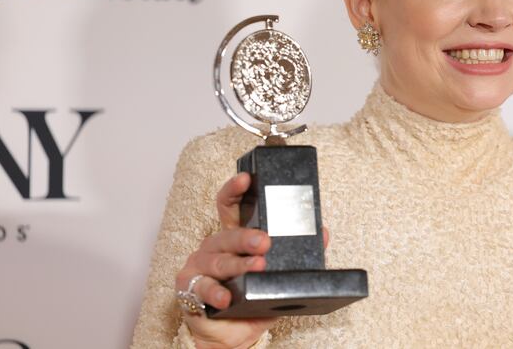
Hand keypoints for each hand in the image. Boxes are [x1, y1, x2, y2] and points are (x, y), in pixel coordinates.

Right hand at [176, 172, 329, 348]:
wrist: (232, 336)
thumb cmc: (252, 299)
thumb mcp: (279, 276)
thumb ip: (298, 254)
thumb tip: (324, 233)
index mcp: (234, 236)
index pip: (231, 206)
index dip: (236, 190)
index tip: (246, 178)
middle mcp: (215, 246)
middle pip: (227, 233)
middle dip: (246, 236)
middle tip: (265, 241)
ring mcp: (200, 265)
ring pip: (218, 260)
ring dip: (238, 264)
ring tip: (257, 266)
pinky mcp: (189, 288)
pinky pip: (202, 287)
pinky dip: (215, 291)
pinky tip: (226, 297)